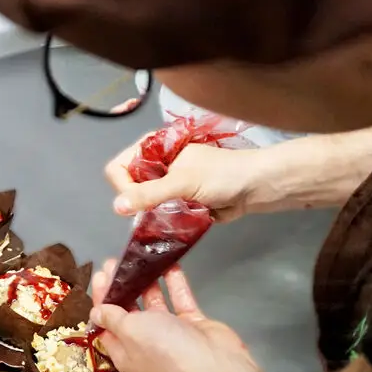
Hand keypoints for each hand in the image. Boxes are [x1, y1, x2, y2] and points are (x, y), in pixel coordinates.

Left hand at [88, 260, 267, 371]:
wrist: (212, 364)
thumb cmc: (163, 347)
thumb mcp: (129, 330)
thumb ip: (112, 317)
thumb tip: (95, 313)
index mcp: (125, 351)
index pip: (106, 324)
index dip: (101, 300)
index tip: (101, 275)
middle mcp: (145, 343)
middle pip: (129, 312)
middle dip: (120, 287)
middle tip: (115, 262)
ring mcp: (170, 332)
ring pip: (154, 303)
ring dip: (145, 282)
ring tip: (136, 258)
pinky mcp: (192, 323)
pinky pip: (179, 299)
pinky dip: (174, 282)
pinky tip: (168, 262)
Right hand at [104, 139, 304, 221]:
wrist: (255, 187)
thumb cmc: (222, 176)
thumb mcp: (183, 182)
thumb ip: (149, 194)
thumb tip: (117, 207)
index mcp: (153, 148)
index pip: (118, 168)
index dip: (125, 187)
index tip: (141, 201)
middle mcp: (155, 165)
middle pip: (127, 188)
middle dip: (139, 204)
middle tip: (159, 210)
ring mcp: (165, 185)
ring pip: (142, 205)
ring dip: (152, 215)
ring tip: (171, 216)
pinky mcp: (176, 202)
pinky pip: (158, 216)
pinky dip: (164, 222)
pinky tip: (176, 222)